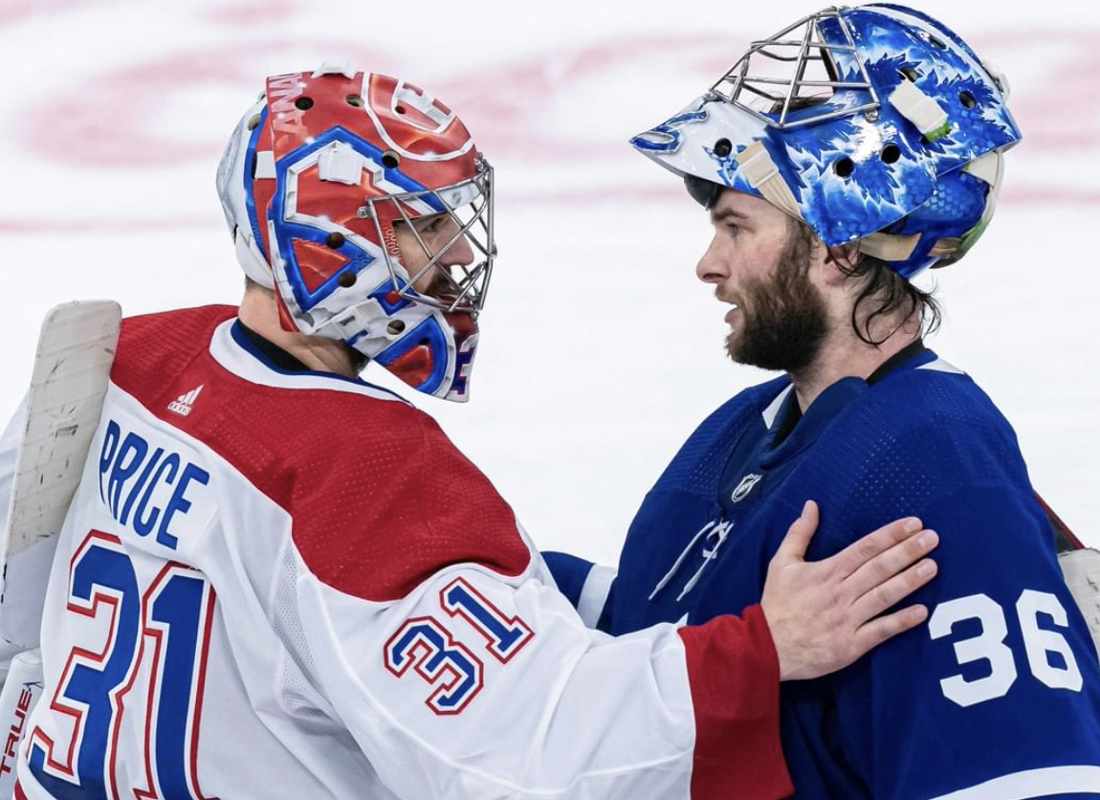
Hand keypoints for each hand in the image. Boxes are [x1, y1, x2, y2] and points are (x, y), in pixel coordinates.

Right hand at [761, 500, 937, 680]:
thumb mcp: (781, 562)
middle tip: (932, 538)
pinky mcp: (851, 645)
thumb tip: (812, 505)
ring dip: (910, 581)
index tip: (913, 524)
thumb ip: (799, 532)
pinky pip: (881, 631)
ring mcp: (847, 620)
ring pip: (884, 596)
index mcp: (826, 572)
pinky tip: (923, 612)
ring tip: (933, 567)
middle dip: (907, 551)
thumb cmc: (777, 603)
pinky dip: (902, 622)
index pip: (864, 548)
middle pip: (879, 568)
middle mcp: (840, 593)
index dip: (890, 535)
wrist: (767, 647)